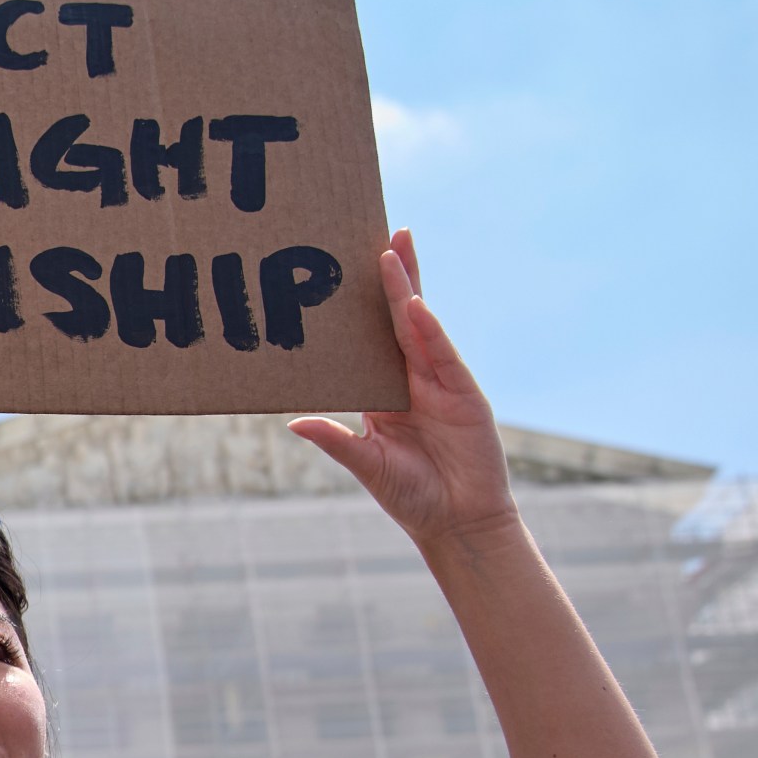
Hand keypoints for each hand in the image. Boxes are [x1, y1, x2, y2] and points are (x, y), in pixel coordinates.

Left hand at [289, 230, 518, 548]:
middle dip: (394, 276)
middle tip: (382, 232)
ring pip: (422, 326)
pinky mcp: (465, 396)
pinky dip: (430, 331)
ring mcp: (442, 384)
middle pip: (401, 317)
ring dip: (408, 289)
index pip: (375, 335)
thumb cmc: (411, 496)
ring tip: (392, 250)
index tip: (352, 266)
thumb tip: (293, 420)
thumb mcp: (365, 463)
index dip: (369, 301)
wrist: (456, 524)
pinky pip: (443, 357)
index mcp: (386, 391)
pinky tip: (416, 306)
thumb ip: (334, 439)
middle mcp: (414, 379)